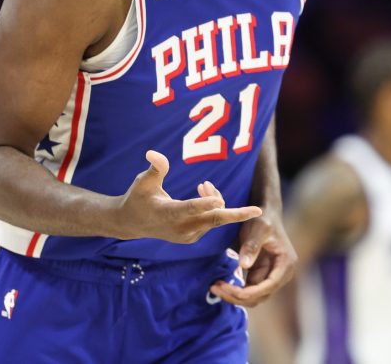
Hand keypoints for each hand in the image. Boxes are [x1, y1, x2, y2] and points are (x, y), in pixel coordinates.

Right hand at [113, 151, 261, 242]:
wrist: (132, 223)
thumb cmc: (138, 197)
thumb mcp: (143, 181)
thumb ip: (154, 169)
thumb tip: (153, 153)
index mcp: (168, 214)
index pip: (190, 208)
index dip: (204, 203)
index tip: (219, 199)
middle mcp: (181, 228)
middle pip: (214, 219)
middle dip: (236, 214)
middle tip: (258, 211)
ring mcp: (188, 235)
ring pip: (214, 217)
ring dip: (217, 200)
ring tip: (205, 185)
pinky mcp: (193, 237)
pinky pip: (211, 221)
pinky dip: (213, 207)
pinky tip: (204, 193)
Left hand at [209, 207, 296, 306]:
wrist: (265, 212)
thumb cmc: (263, 218)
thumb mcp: (258, 228)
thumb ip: (252, 246)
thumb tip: (244, 266)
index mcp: (286, 264)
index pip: (269, 286)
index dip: (249, 293)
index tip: (229, 289)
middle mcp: (282, 274)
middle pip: (260, 295)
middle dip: (238, 296)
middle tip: (216, 288)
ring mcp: (271, 276)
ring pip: (253, 296)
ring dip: (234, 296)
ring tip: (215, 287)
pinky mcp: (261, 275)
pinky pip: (248, 289)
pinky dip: (234, 289)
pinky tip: (220, 284)